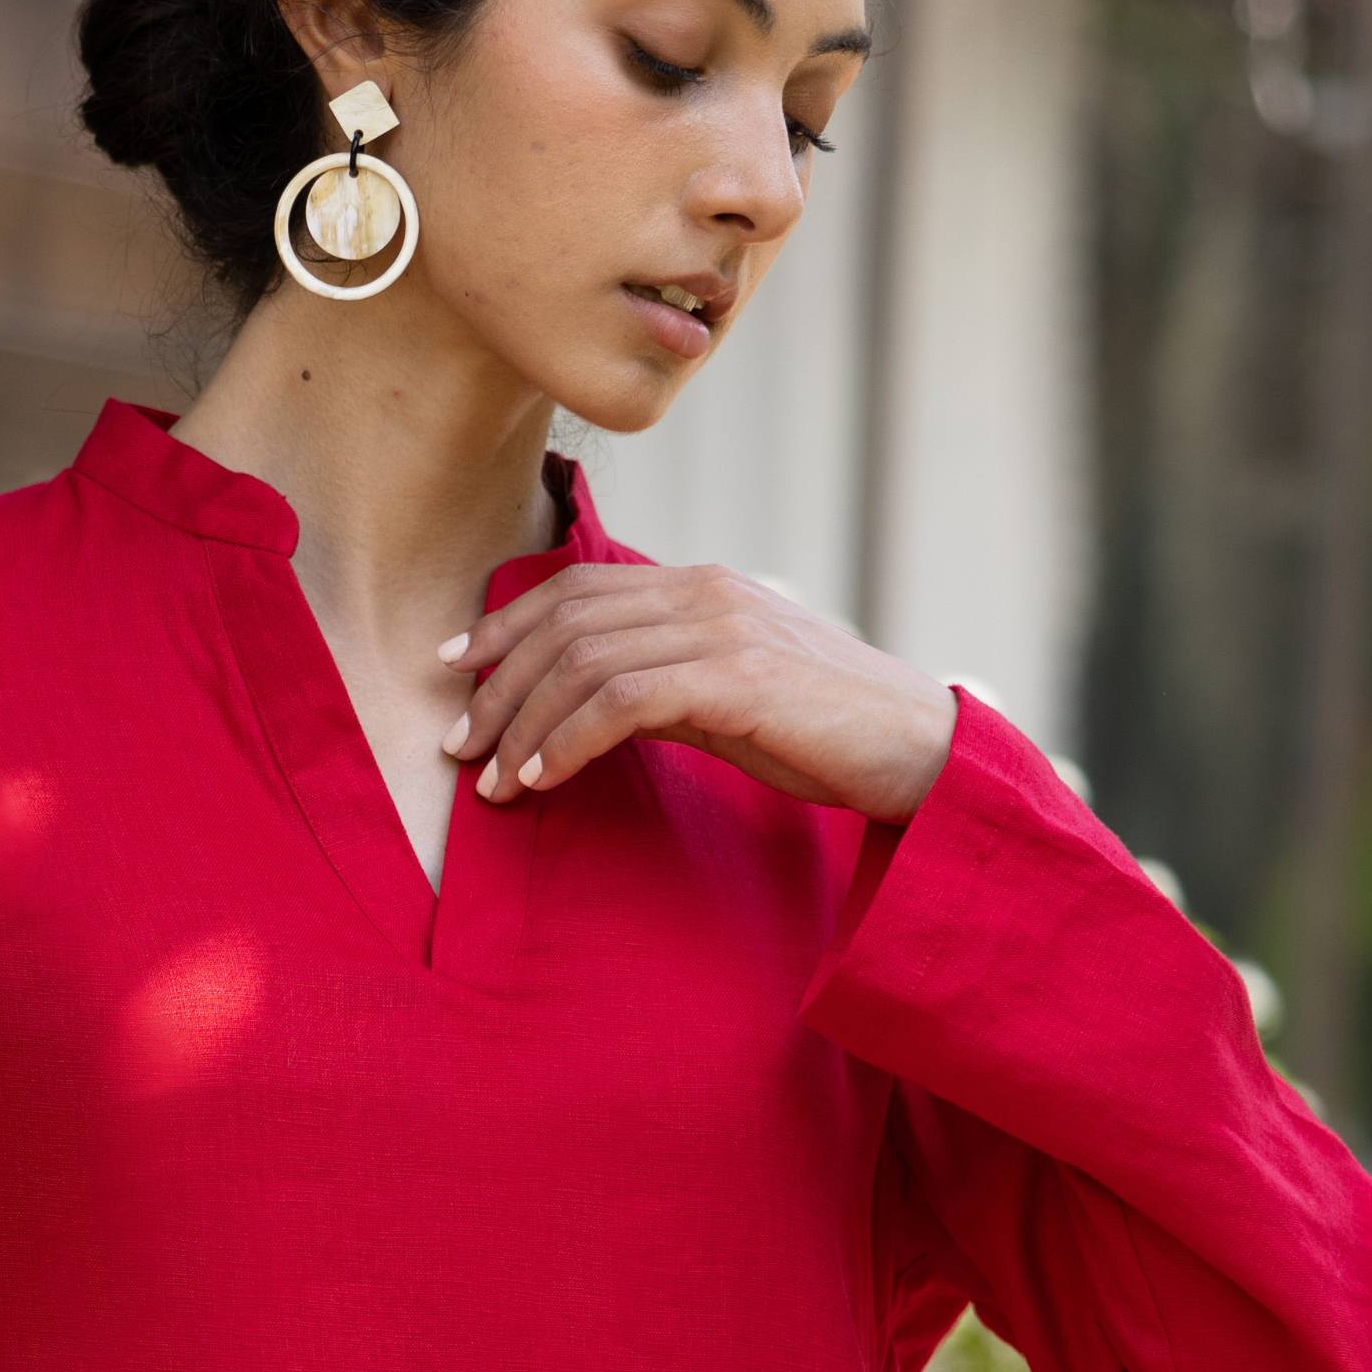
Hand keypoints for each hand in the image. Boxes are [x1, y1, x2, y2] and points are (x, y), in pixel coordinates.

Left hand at [437, 561, 957, 827]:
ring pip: (583, 661)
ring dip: (523, 725)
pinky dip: (569, 740)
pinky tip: (543, 780)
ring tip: (493, 784)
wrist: (917, 750)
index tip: (454, 668)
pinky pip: (622, 701)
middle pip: (565, 622)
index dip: (504, 624)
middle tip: (458, 747)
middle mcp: (704, 593)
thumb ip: (659, 687)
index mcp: (700, 587)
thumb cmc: (823, 733)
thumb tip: (583, 710)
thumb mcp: (726, 699)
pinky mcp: (737, 678)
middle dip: (497, 687)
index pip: (576, 588)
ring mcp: (722, 629)